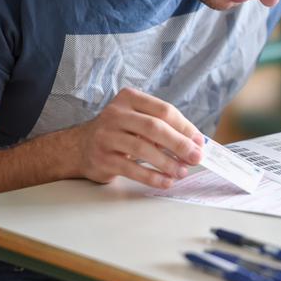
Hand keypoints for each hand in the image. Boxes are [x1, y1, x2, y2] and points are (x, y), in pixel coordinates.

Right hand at [74, 88, 203, 188]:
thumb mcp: (139, 121)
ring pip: (142, 148)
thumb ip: (165, 129)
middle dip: (179, 144)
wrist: (80, 147)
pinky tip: (165, 181)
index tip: (199, 143)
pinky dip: (152, 177)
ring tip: (182, 172)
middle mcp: (116, 114)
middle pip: (154, 127)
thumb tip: (196, 145)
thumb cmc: (119, 133)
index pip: (164, 111)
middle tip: (196, 158)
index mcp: (130, 99)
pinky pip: (131, 169)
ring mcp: (107, 135)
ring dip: (167, 163)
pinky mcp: (102, 158)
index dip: (185, 128)